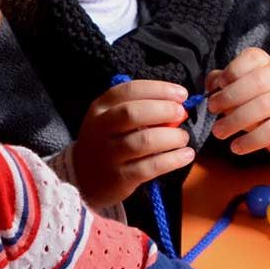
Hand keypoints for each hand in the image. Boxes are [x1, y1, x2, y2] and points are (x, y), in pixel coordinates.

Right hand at [70, 80, 194, 208]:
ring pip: (144, 141)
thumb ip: (139, 110)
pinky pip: (151, 166)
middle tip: (181, 114)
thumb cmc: (107, 143)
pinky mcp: (120, 177)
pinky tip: (186, 155)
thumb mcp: (111, 120)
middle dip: (163, 110)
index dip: (159, 89)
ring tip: (182, 138)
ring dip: (171, 137)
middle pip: (133, 113)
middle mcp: (101, 129)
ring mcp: (109, 154)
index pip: (129, 91)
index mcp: (100, 108)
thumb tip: (177, 107)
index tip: (181, 94)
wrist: (83, 179)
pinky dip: (173, 159)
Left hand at [205, 48, 269, 159]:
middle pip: (257, 82)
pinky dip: (250, 141)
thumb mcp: (239, 86)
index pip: (250, 59)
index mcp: (265, 63)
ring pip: (262, 106)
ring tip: (219, 132)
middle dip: (229, 97)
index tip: (217, 89)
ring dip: (234, 121)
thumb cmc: (258, 101)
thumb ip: (221, 81)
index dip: (230, 73)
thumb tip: (210, 86)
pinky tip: (236, 146)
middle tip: (213, 110)